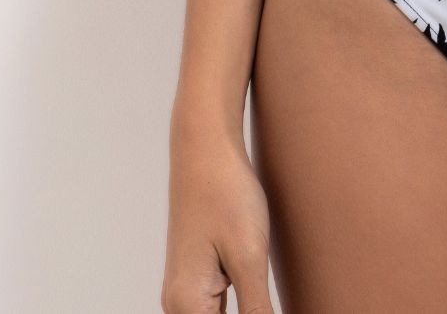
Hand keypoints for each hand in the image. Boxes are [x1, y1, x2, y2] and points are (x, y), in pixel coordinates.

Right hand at [162, 116, 274, 313]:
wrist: (205, 149)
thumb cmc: (225, 194)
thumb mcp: (249, 256)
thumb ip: (257, 309)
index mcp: (186, 304)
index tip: (268, 305)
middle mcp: (178, 304)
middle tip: (266, 292)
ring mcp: (187, 290)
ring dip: (247, 310)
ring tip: (260, 281)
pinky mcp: (199, 277)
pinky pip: (218, 308)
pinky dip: (241, 308)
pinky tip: (261, 300)